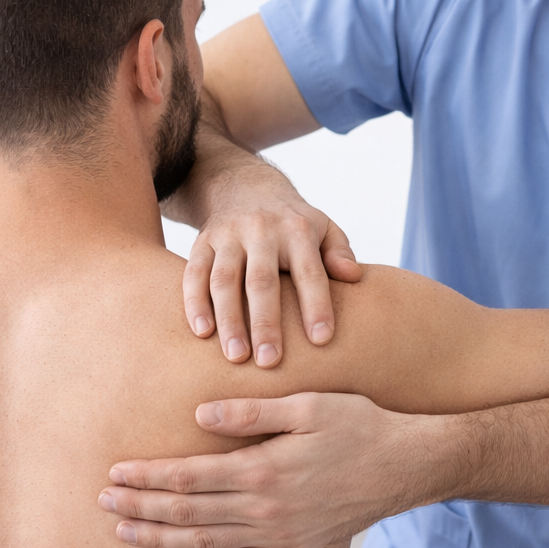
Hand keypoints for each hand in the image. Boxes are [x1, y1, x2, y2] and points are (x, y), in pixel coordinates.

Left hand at [99, 393, 447, 547]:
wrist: (405, 467)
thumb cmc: (359, 426)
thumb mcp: (309, 405)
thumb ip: (252, 413)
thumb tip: (199, 416)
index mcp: (264, 470)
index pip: (189, 478)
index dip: (148, 478)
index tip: (115, 472)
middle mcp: (265, 509)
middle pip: (187, 513)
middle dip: (140, 508)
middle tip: (102, 502)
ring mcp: (278, 534)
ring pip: (204, 542)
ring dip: (159, 538)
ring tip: (124, 531)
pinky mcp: (291, 547)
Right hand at [183, 187, 360, 367]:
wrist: (246, 186)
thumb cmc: (294, 223)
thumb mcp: (324, 228)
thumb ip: (339, 252)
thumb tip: (354, 277)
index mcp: (298, 231)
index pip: (310, 271)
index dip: (316, 305)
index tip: (321, 340)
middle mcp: (261, 230)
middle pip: (262, 281)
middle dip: (265, 323)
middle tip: (270, 361)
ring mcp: (228, 236)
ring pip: (224, 280)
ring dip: (229, 320)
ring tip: (236, 357)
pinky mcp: (202, 243)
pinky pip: (194, 274)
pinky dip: (195, 303)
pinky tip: (202, 333)